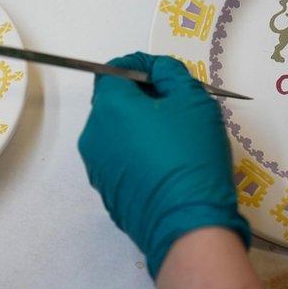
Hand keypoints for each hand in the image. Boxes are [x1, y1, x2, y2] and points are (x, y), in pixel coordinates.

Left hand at [78, 53, 249, 278]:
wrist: (187, 223)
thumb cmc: (190, 156)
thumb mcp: (193, 101)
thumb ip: (171, 74)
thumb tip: (159, 70)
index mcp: (109, 107)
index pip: (114, 70)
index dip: (141, 65)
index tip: (165, 74)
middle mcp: (94, 135)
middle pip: (114, 102)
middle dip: (142, 98)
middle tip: (177, 106)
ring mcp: (98, 167)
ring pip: (117, 133)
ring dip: (141, 127)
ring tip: (176, 138)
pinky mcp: (108, 193)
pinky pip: (121, 161)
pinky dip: (139, 154)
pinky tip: (168, 165)